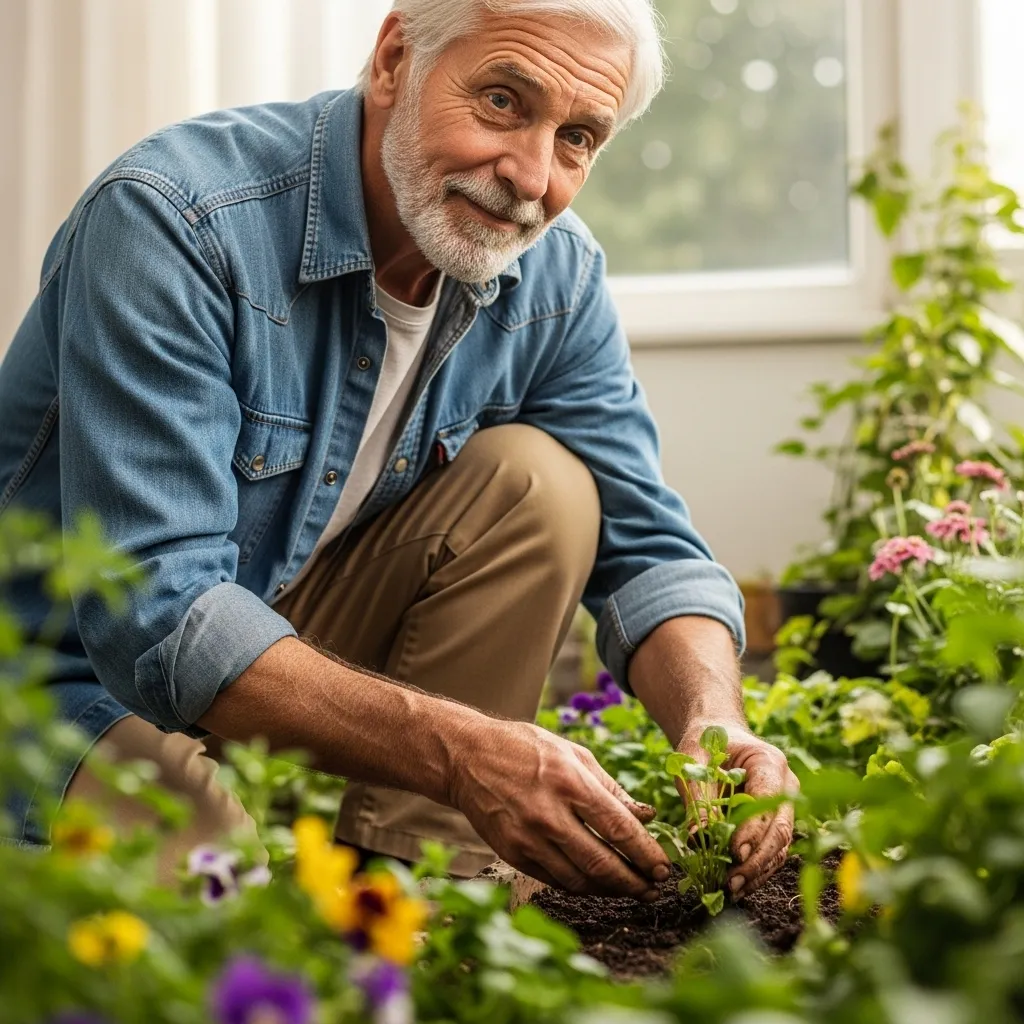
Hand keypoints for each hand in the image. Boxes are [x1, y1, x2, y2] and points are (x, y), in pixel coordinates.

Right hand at [447, 718, 670, 898]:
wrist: (467, 758)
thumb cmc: (525, 749)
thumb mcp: (572, 754)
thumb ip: (610, 787)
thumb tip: (646, 817)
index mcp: (570, 782)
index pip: (619, 828)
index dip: (647, 854)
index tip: (665, 868)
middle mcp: (549, 814)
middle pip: (602, 863)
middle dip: (635, 882)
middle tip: (655, 889)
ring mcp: (528, 838)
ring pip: (579, 880)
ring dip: (610, 890)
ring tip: (631, 890)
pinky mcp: (512, 853)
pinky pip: (555, 880)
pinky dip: (581, 886)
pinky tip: (597, 884)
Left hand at [676, 723, 798, 899]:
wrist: (718, 734)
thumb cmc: (705, 743)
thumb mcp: (693, 760)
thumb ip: (698, 796)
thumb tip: (697, 839)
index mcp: (769, 762)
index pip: (768, 801)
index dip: (754, 830)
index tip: (735, 853)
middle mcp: (787, 785)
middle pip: (780, 829)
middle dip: (757, 859)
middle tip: (731, 881)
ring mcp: (786, 806)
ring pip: (780, 846)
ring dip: (758, 871)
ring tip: (732, 889)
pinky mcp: (776, 823)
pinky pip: (772, 851)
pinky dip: (756, 870)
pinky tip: (737, 885)